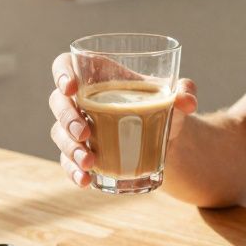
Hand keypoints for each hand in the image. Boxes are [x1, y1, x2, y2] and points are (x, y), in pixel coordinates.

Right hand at [48, 52, 197, 186]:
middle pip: (58, 102)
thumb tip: (187, 101)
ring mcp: (77, 128)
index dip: (62, 73)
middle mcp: (81, 100)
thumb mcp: (174, 96)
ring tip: (90, 162)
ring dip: (70, 149)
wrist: (165, 138)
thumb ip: (184, 91)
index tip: (72, 88)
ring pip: (60, 134)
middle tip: (85, 132)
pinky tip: (85, 181)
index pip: (65, 65)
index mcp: (97, 75)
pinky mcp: (81, 153)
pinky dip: (73, 171)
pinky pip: (67, 161)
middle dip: (67, 118)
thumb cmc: (162, 106)